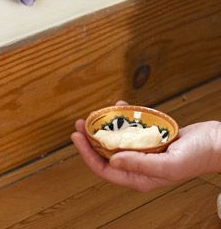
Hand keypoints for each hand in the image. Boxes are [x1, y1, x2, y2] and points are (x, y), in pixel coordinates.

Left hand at [71, 102, 220, 191]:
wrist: (216, 142)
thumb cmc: (197, 156)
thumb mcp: (168, 164)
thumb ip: (139, 164)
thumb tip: (112, 160)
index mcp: (139, 177)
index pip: (104, 169)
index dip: (86, 154)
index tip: (76, 137)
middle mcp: (137, 165)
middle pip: (106, 154)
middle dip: (90, 139)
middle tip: (80, 123)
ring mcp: (143, 151)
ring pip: (116, 140)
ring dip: (105, 127)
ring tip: (96, 114)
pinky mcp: (149, 138)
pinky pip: (130, 128)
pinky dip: (123, 117)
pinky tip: (120, 106)